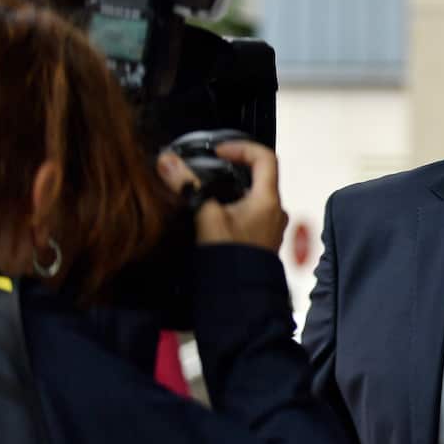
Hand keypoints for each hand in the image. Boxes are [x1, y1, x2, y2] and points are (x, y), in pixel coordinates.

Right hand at [157, 142, 288, 251]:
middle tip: (210, 167)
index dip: (241, 147)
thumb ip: (188, 186)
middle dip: (233, 168)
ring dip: (233, 188)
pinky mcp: (262, 239)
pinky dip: (234, 205)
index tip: (219, 151)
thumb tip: (168, 161)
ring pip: (254, 195)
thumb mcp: (206, 217)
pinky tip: (214, 213)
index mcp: (268, 200)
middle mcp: (275, 211)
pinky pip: (251, 213)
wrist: (239, 296)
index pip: (265, 157)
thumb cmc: (230, 258)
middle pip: (259, 176)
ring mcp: (271, 226)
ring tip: (208, 190)